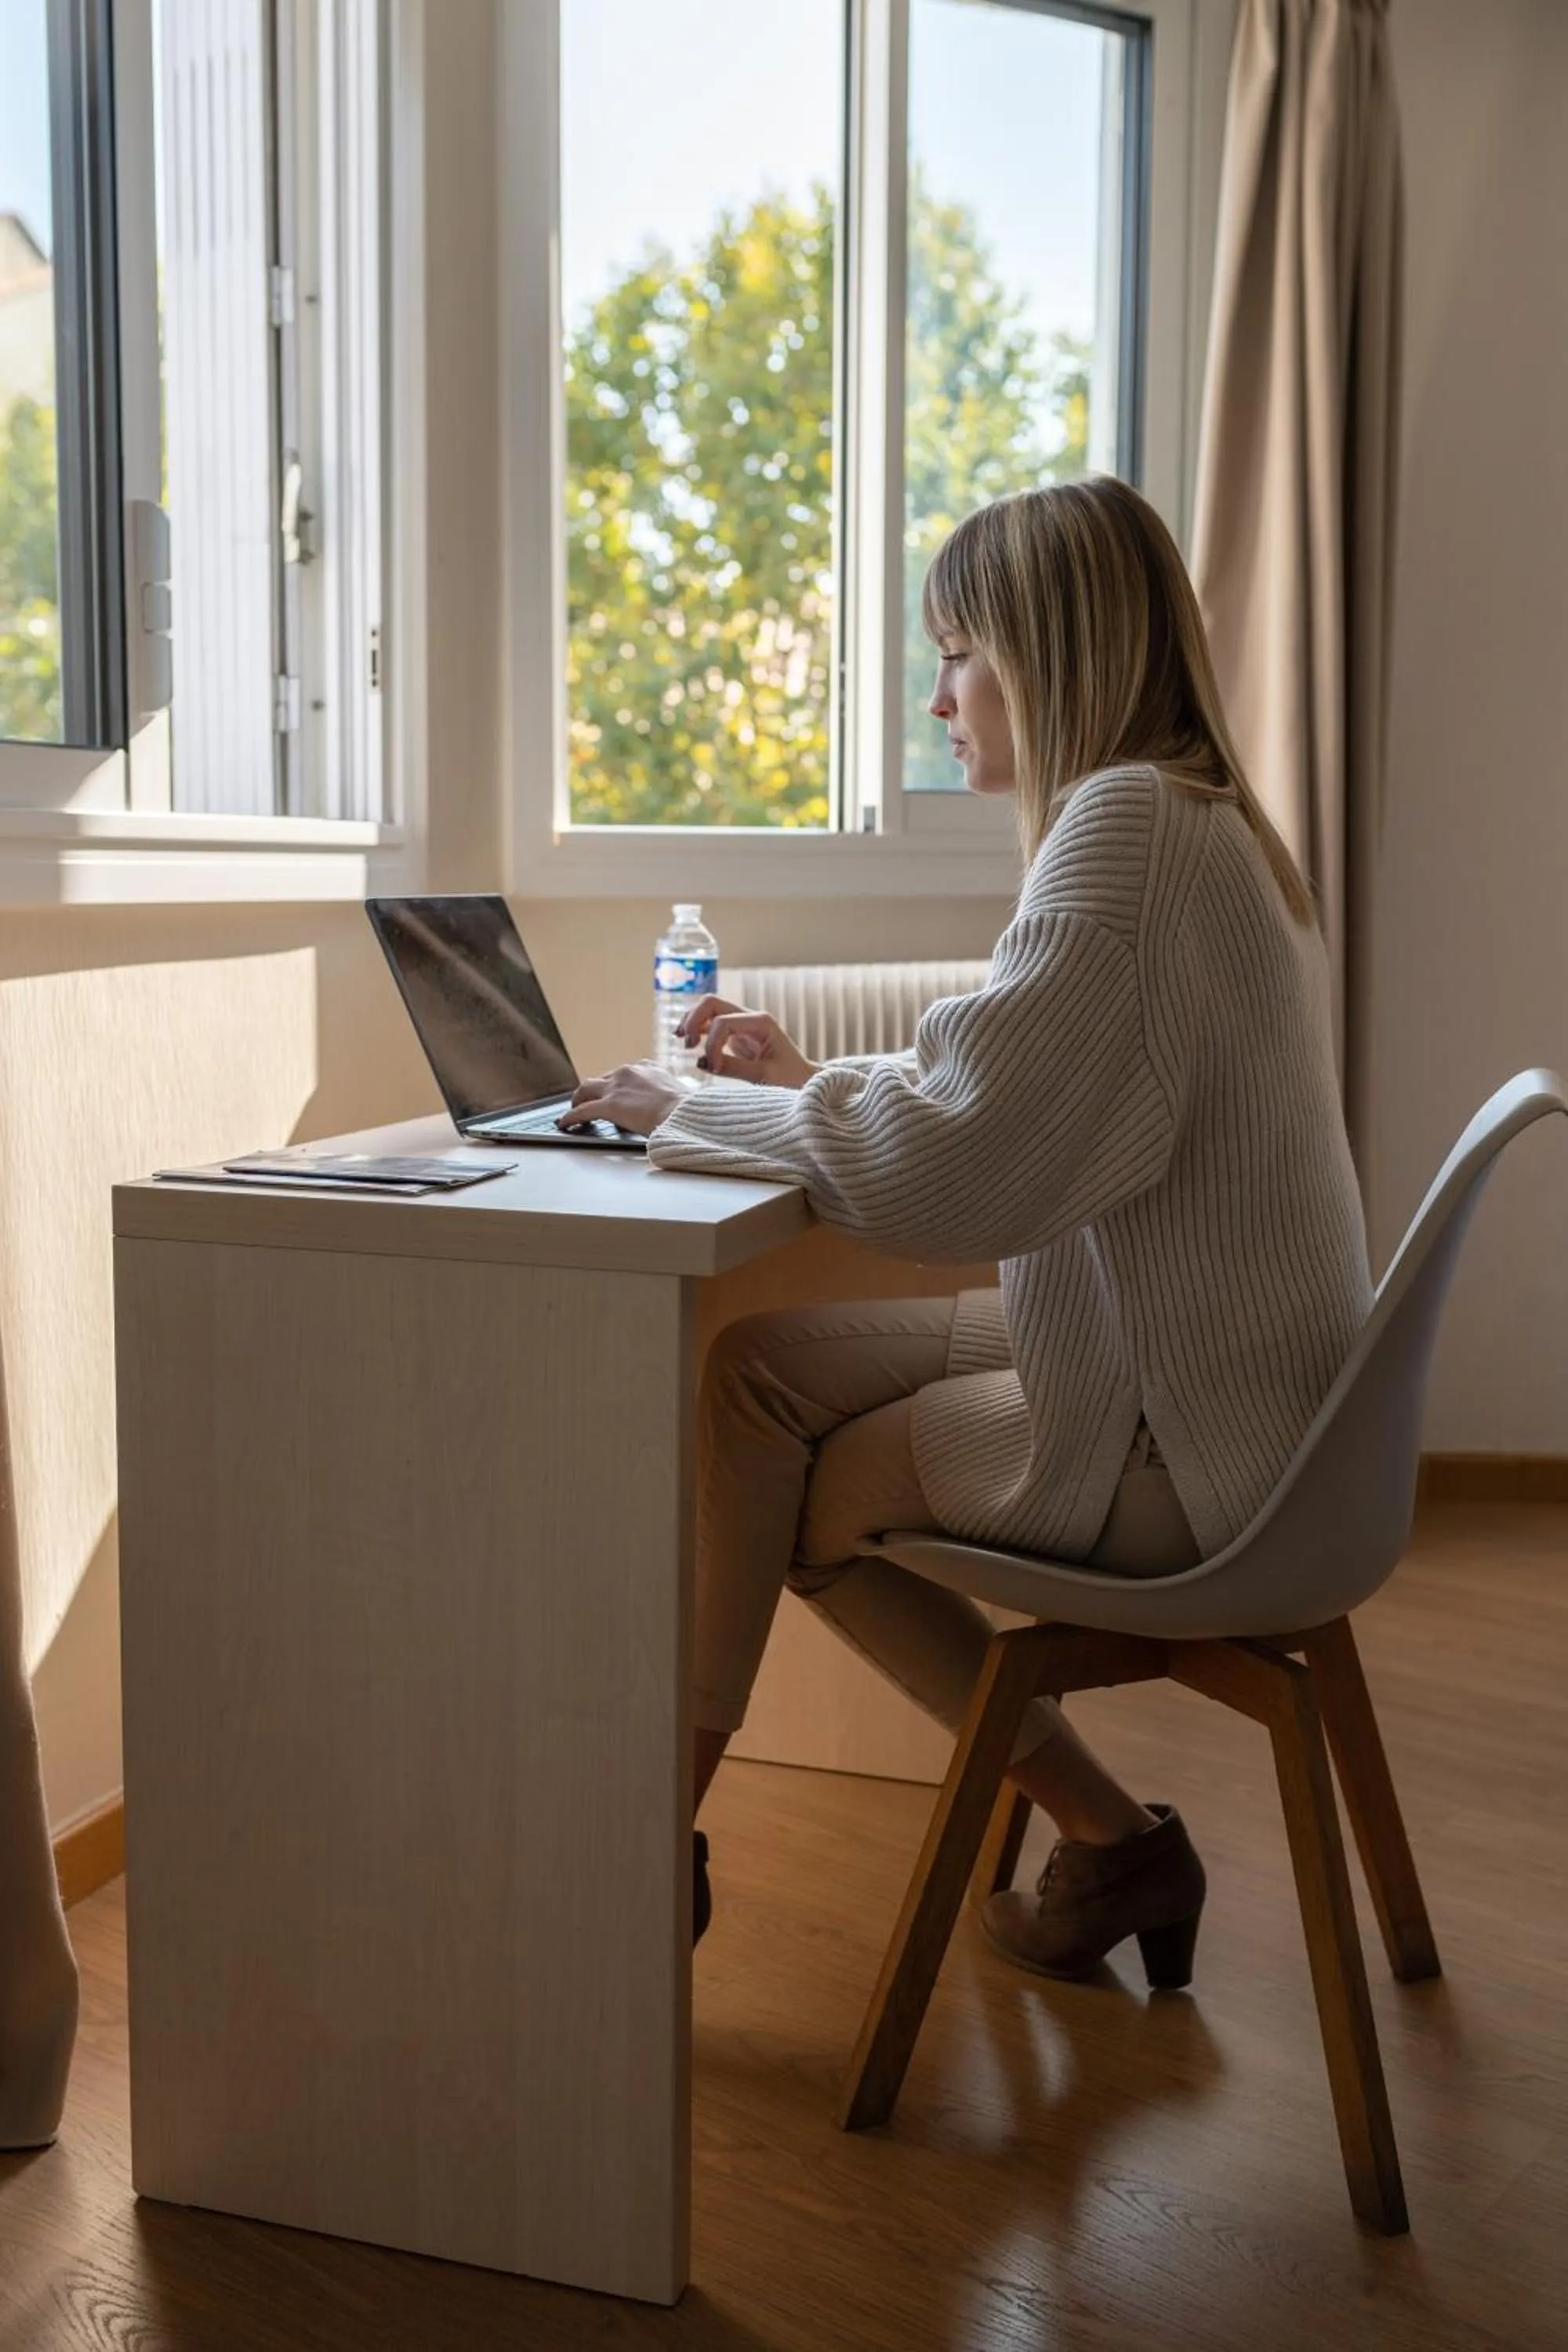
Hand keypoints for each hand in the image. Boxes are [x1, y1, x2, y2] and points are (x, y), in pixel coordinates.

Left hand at [558, 1060, 686, 1136]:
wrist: (685, 1113)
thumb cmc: (687, 1109)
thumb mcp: (675, 1094)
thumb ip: (663, 1095)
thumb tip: (662, 1106)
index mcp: (647, 1067)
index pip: (622, 1074)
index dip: (613, 1086)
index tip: (612, 1092)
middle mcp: (628, 1071)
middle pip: (601, 1079)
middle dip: (592, 1091)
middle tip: (586, 1100)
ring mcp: (616, 1087)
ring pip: (586, 1089)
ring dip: (578, 1099)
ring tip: (573, 1109)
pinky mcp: (608, 1105)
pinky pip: (583, 1110)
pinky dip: (571, 1116)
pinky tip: (566, 1123)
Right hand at [677, 996, 819, 1088]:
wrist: (804, 1081)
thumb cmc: (791, 1079)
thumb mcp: (764, 1077)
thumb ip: (732, 1069)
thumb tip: (701, 1062)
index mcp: (761, 1022)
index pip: (723, 1023)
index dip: (712, 1045)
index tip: (714, 1069)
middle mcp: (750, 1017)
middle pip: (712, 1002)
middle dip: (694, 1019)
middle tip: (688, 1046)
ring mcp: (742, 1024)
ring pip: (709, 1009)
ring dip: (692, 1021)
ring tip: (684, 1043)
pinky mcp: (736, 1034)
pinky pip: (711, 1023)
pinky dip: (697, 1029)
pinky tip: (688, 1042)